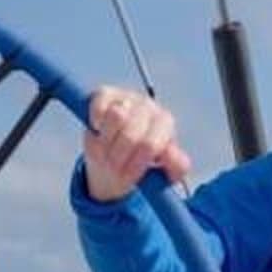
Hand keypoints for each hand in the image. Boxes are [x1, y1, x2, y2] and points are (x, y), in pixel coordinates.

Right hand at [83, 86, 191, 201]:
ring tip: (106, 153)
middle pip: (131, 134)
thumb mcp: (165, 171)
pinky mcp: (106, 93)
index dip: (135, 165)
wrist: (120, 152)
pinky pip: (99, 108)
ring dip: (106, 143)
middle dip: (118, 158)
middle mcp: (149, 106)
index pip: (150, 145)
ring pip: (116, 117)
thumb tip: (169, 153)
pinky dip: (96, 124)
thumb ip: (175, 166)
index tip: (126, 178)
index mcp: (165, 123)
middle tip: (112, 169)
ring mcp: (128, 97)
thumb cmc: (145, 163)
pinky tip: (99, 132)